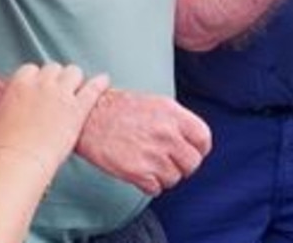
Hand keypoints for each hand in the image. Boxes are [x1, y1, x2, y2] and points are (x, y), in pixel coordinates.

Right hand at [0, 64, 107, 178]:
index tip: (37, 88)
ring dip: (77, 79)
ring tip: (78, 87)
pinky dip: (100, 83)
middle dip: (57, 78)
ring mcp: (62, 93)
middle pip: (54, 68)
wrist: (20, 160)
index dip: (36, 79)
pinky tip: (104, 81)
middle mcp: (41, 83)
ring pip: (74, 72)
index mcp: (18, 84)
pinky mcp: (79, 106)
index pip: (32, 69)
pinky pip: (94, 87)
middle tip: (58, 92)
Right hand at [75, 89, 211, 195]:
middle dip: (183, 166)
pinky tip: (140, 172)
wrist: (89, 117)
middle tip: (171, 162)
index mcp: (173, 114)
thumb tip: (192, 139)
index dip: (199, 149)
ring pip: (175, 178)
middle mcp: (167, 134)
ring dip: (164, 176)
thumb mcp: (156, 103)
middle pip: (193, 163)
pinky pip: (156, 188)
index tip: (193, 152)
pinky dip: (149, 185)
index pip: (204, 139)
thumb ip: (177, 121)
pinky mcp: (137, 172)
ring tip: (151, 165)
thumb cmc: (119, 109)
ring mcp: (153, 154)